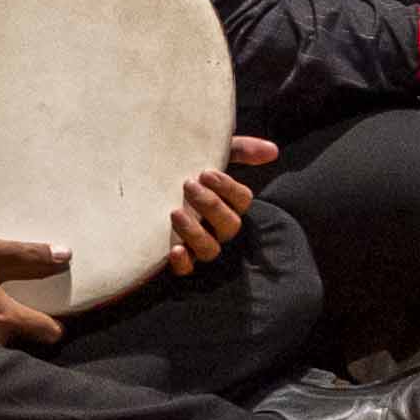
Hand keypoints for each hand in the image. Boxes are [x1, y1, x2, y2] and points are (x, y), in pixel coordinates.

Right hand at [0, 234, 68, 344]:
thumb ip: (29, 255)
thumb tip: (65, 255)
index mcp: (3, 318)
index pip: (47, 330)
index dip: (61, 320)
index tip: (70, 308)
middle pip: (30, 338)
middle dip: (41, 324)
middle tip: (49, 303)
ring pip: (11, 339)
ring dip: (20, 325)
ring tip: (27, 302)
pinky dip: (2, 325)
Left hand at [169, 134, 278, 274]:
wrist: (146, 183)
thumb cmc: (187, 168)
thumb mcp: (212, 154)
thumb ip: (241, 150)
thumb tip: (273, 151)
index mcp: (228, 203)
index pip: (242, 201)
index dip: (228, 188)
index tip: (205, 172)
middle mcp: (218, 227)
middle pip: (229, 225)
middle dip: (210, 205)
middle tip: (188, 184)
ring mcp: (199, 244)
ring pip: (210, 250)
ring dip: (195, 232)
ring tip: (175, 212)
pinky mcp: (179, 258)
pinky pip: (187, 270)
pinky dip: (183, 262)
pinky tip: (174, 249)